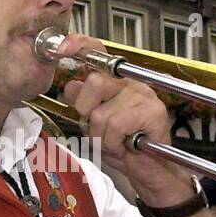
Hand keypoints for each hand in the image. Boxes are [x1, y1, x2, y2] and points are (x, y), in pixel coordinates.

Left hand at [55, 33, 190, 203]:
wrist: (149, 172)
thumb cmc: (125, 147)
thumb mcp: (95, 125)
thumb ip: (84, 104)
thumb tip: (71, 86)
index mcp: (117, 82)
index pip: (99, 51)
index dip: (80, 44)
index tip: (62, 48)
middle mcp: (132, 83)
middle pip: (95, 82)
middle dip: (87, 112)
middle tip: (99, 129)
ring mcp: (144, 96)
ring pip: (101, 113)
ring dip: (101, 136)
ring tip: (116, 142)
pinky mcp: (152, 112)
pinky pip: (116, 125)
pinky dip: (114, 142)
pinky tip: (126, 146)